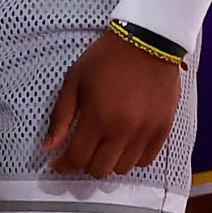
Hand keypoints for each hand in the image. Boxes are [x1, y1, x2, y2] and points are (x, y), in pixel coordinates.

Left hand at [42, 30, 182, 177]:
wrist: (147, 43)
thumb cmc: (105, 59)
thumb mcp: (74, 81)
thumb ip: (60, 116)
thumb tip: (48, 147)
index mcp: (97, 118)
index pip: (77, 158)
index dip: (64, 165)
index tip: (58, 163)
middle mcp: (123, 131)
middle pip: (100, 169)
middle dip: (84, 164)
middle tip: (80, 151)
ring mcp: (145, 132)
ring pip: (123, 169)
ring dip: (108, 162)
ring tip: (103, 146)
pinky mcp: (163, 130)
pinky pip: (146, 160)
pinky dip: (132, 158)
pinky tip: (124, 144)